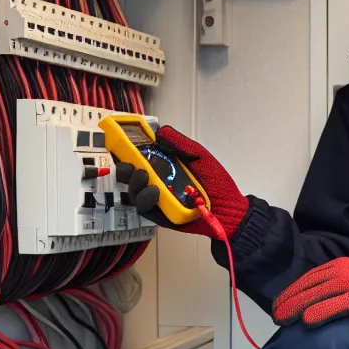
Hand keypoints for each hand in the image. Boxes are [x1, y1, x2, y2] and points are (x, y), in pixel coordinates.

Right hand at [121, 125, 249, 240]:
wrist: (228, 208)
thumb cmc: (216, 181)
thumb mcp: (199, 156)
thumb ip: (180, 143)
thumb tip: (159, 132)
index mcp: (164, 165)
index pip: (139, 158)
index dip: (127, 152)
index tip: (120, 145)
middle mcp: (157, 182)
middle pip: (130, 176)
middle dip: (124, 170)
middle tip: (130, 166)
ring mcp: (158, 199)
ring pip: (134, 192)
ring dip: (135, 184)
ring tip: (144, 177)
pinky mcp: (160, 216)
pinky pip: (145, 209)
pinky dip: (146, 199)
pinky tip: (154, 192)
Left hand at [271, 257, 348, 335]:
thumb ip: (335, 287)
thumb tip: (310, 302)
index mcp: (340, 264)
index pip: (308, 278)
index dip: (291, 291)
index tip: (279, 303)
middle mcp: (344, 270)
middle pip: (308, 286)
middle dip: (289, 301)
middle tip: (275, 315)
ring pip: (316, 296)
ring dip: (296, 308)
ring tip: (283, 320)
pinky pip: (334, 306)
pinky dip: (319, 313)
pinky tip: (307, 322)